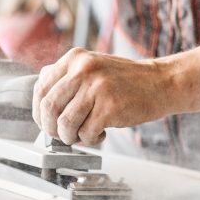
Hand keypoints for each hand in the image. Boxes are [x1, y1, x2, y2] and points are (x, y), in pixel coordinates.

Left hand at [32, 48, 172, 145]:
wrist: (160, 83)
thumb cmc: (126, 81)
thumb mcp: (92, 68)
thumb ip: (66, 80)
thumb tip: (42, 104)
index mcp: (74, 59)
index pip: (40, 89)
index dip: (39, 113)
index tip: (47, 123)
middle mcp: (82, 69)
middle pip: (48, 108)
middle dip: (52, 129)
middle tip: (63, 135)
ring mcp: (96, 87)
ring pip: (65, 124)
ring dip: (71, 137)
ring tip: (83, 135)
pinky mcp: (110, 107)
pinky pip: (86, 133)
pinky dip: (90, 140)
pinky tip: (101, 134)